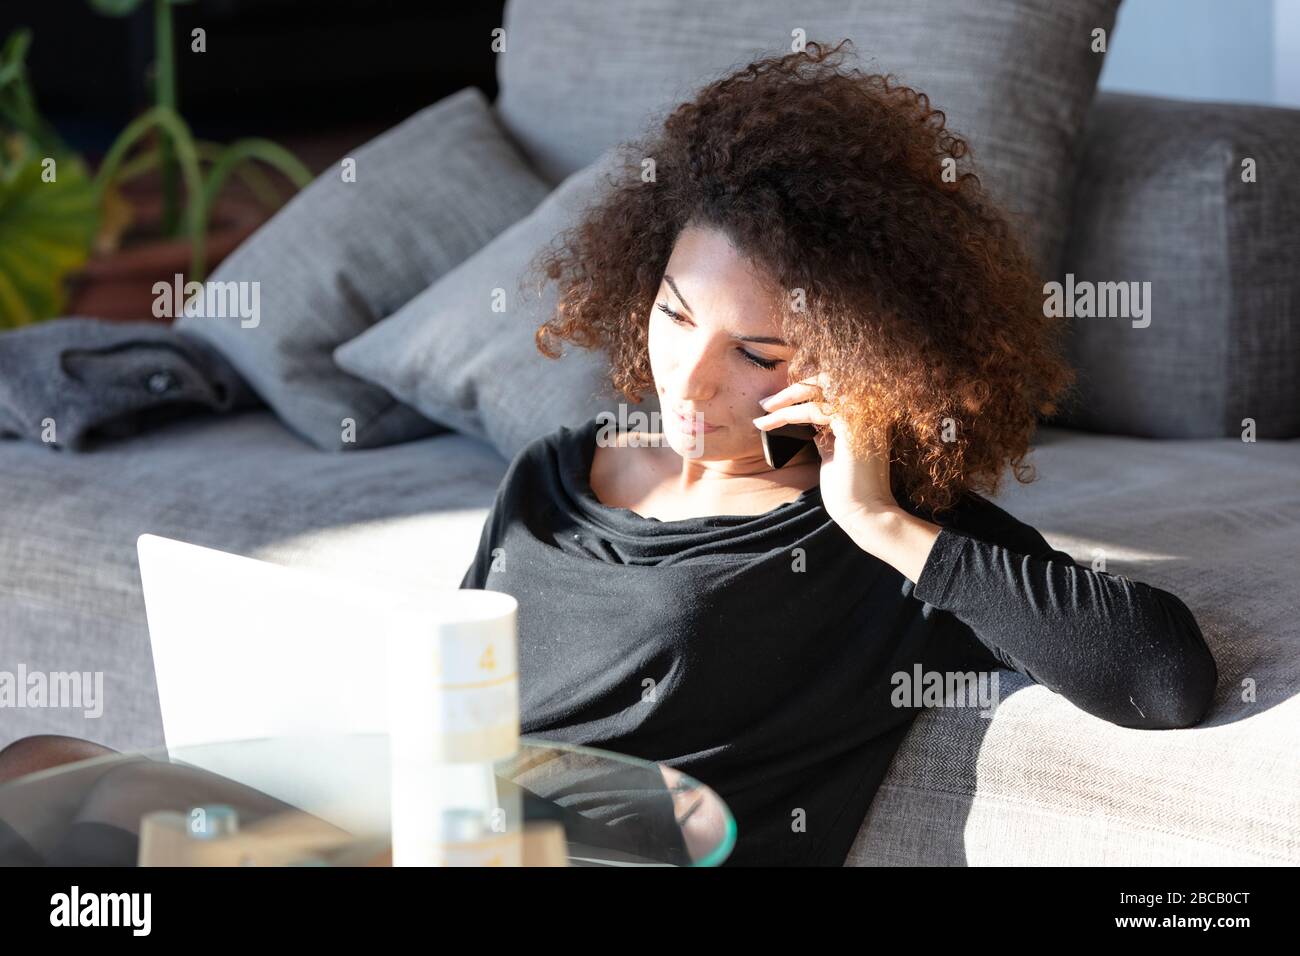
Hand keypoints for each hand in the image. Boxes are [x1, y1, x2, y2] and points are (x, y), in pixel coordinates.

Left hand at [753, 373, 942, 581]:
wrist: (864, 512)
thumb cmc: (849, 488)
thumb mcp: (833, 451)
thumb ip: (826, 432)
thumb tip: (809, 419)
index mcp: (867, 413)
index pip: (834, 386)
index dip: (806, 389)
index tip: (779, 402)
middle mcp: (870, 407)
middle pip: (828, 378)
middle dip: (794, 387)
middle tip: (768, 402)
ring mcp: (864, 413)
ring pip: (817, 391)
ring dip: (785, 400)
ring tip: (762, 413)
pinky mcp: (852, 425)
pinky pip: (813, 410)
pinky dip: (787, 415)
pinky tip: (769, 424)